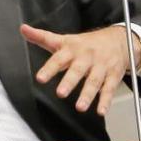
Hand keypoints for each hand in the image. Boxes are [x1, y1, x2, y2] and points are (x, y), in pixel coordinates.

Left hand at [20, 24, 140, 115]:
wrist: (117, 39)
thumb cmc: (85, 43)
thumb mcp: (63, 39)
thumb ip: (42, 37)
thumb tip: (23, 29)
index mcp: (72, 49)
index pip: (58, 59)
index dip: (49, 68)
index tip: (40, 78)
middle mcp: (86, 57)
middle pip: (78, 70)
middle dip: (69, 82)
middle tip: (60, 93)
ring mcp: (101, 66)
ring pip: (94, 81)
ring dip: (87, 95)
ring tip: (79, 107)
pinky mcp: (113, 75)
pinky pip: (110, 89)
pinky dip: (106, 101)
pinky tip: (101, 111)